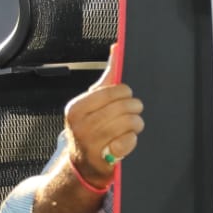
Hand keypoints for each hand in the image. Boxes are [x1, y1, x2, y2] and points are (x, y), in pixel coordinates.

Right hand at [65, 49, 143, 187]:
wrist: (81, 164)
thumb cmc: (89, 128)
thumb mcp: (93, 101)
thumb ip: (108, 76)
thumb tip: (117, 48)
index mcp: (76, 107)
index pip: (116, 90)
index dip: (126, 95)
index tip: (123, 100)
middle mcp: (80, 124)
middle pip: (127, 106)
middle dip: (134, 110)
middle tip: (129, 115)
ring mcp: (90, 143)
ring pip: (131, 123)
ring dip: (135, 126)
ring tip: (127, 129)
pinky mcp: (102, 158)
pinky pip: (130, 142)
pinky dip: (131, 142)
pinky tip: (122, 143)